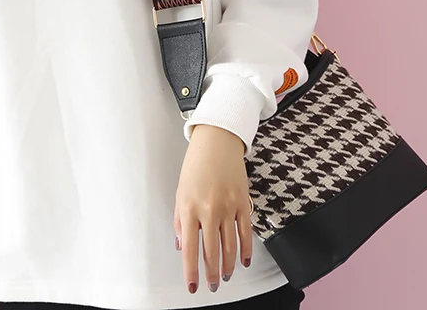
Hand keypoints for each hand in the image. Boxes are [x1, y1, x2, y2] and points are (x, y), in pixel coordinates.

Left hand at [174, 124, 252, 293]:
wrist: (217, 141)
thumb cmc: (196, 164)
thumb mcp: (180, 192)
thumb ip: (180, 220)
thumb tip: (182, 245)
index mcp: (189, 208)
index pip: (189, 249)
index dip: (191, 273)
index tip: (192, 286)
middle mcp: (208, 209)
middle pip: (212, 252)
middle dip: (212, 274)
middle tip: (212, 285)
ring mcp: (228, 207)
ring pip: (230, 247)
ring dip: (229, 266)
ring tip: (226, 276)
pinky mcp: (243, 202)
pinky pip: (246, 233)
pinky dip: (246, 251)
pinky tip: (244, 260)